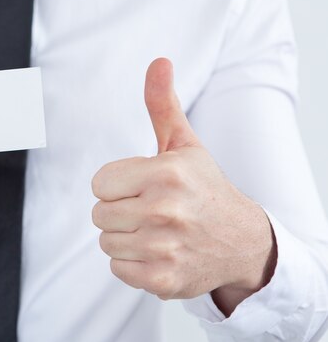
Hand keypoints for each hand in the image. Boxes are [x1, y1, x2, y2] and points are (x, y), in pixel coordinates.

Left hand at [91, 58, 275, 313]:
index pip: (99, 184)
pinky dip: (133, 264)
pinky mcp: (163, 280)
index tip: (141, 187)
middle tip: (151, 210)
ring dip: (125, 238)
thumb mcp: (185, 145)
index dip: (117, 186)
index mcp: (166, 173)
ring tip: (156, 231)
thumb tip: (158, 62)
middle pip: (99, 214)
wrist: (242, 241)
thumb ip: (163, 105)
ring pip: (106, 242)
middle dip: (120, 211)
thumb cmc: (205, 189)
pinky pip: (118, 269)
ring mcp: (165, 248)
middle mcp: (165, 210)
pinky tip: (159, 252)